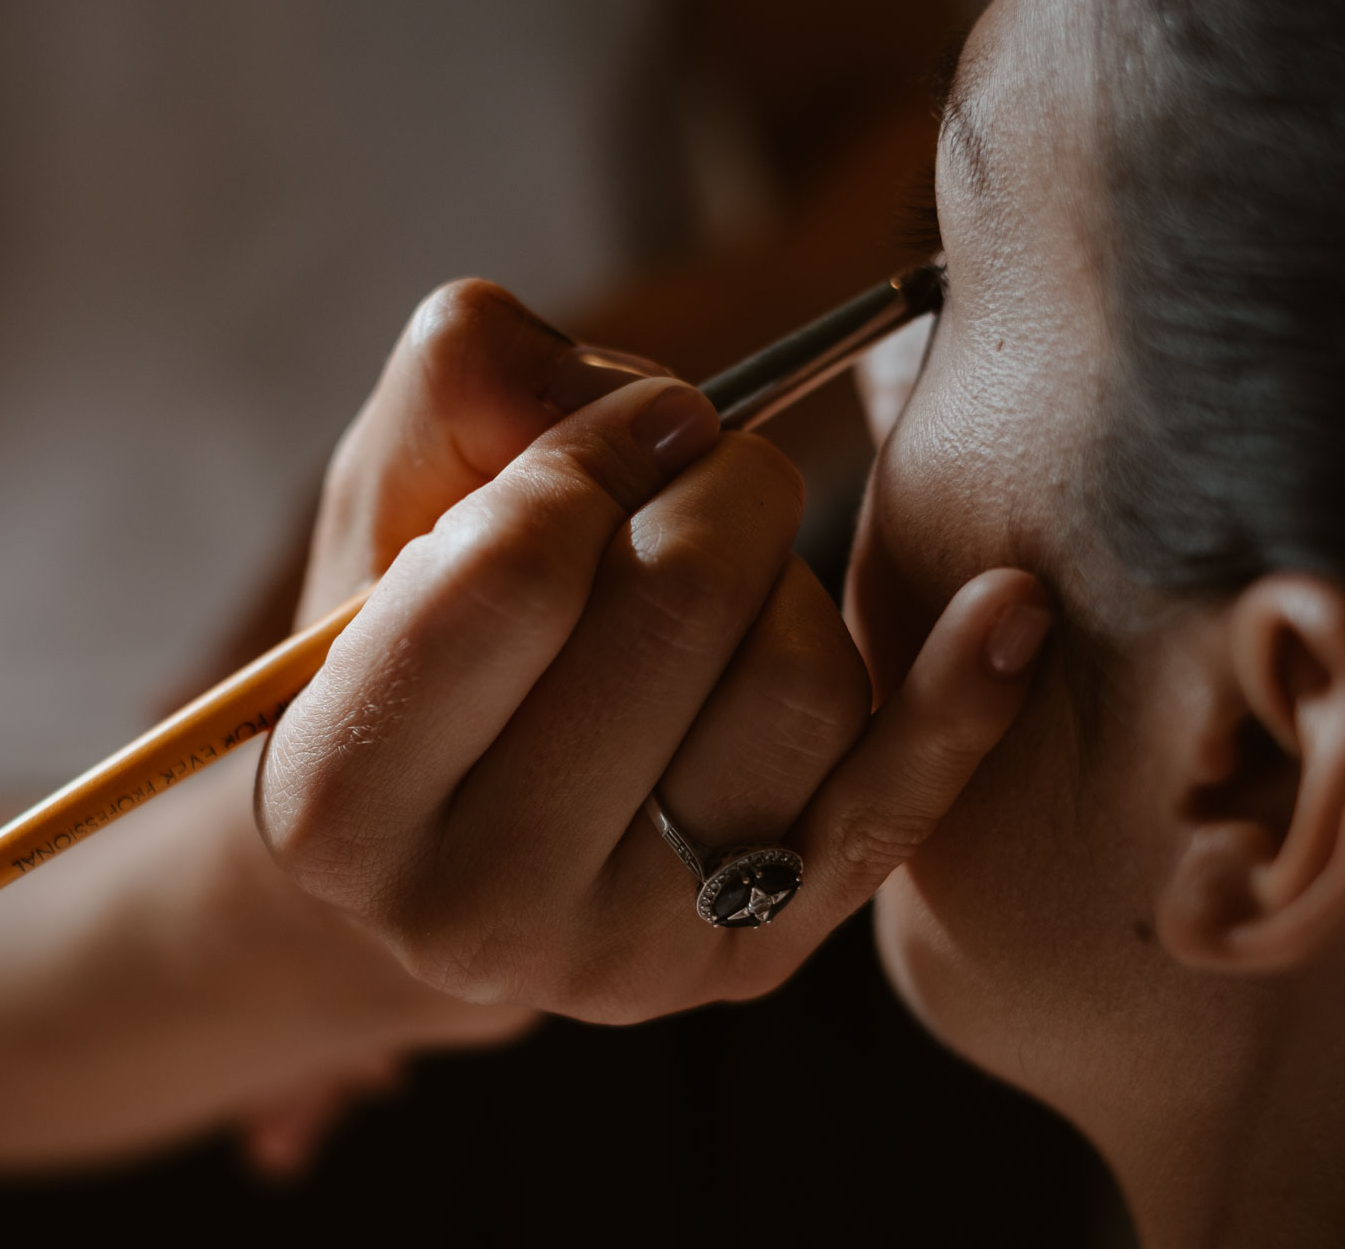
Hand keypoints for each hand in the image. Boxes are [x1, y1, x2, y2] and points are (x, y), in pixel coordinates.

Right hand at [260, 280, 1050, 1021]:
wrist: (458, 829)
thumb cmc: (422, 634)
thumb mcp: (388, 496)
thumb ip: (463, 386)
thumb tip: (659, 410)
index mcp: (337, 801)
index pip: (508, 579)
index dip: (591, 456)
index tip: (643, 418)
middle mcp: (472, 912)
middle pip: (675, 619)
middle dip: (716, 490)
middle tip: (708, 468)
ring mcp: (623, 956)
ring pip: (798, 688)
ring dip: (788, 580)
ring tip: (730, 581)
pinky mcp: (751, 958)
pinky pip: (890, 806)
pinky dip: (960, 696)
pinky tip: (1006, 606)